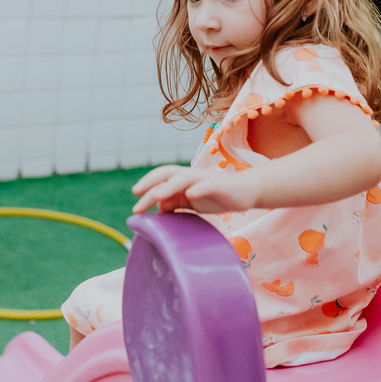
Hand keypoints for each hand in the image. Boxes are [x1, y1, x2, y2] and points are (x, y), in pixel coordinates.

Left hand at [131, 165, 259, 214]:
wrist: (246, 192)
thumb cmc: (217, 196)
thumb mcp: (192, 202)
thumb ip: (176, 202)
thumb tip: (159, 207)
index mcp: (183, 179)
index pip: (161, 177)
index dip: (147, 184)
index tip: (135, 199)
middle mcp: (192, 175)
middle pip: (167, 174)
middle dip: (151, 183)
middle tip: (137, 197)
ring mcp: (205, 179)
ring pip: (184, 178)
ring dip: (169, 186)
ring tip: (157, 196)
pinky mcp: (220, 185)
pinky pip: (207, 184)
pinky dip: (198, 188)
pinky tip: (190, 194)